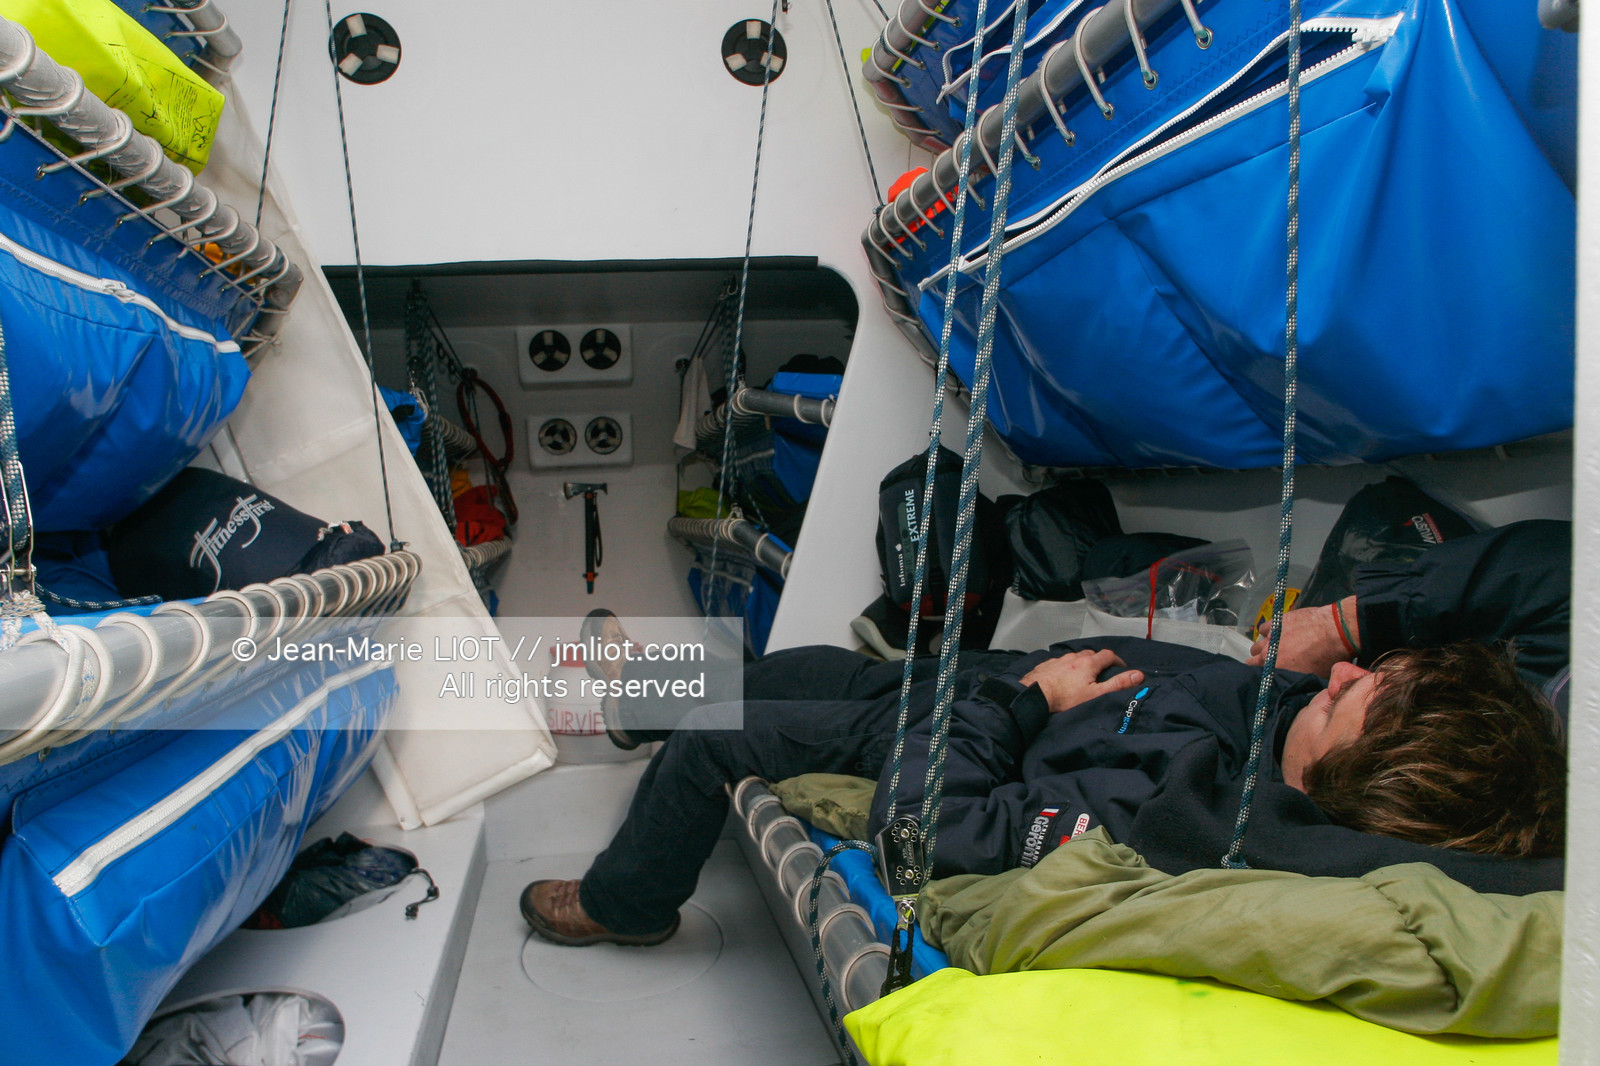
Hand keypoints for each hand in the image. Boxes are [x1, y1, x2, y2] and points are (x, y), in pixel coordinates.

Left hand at [1020, 649, 1144, 713]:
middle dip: (1099, 660)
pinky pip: (1059, 663)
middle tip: (1102, 672)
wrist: (1035, 695)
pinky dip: (1065, 667)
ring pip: (1074, 657)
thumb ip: (1117, 684)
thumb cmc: (1066, 698)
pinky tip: (1063, 676)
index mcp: (1088, 663)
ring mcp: (1058, 660)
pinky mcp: (1046, 665)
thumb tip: (1138, 675)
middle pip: (1090, 654)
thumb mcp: (1096, 694)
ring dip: (1081, 663)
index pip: (1108, 655)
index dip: (1117, 660)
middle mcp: (1073, 657)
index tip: (1121, 667)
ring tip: (1083, 675)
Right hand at [1247, 596, 1357, 677]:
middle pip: (1254, 658)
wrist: (1335, 631)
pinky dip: (1269, 631)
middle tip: (1275, 660)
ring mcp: (1271, 637)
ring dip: (1264, 647)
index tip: (1270, 674)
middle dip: (1261, 660)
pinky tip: (1278, 632)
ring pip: (1257, 644)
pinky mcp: (1277, 622)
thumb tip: (1297, 684)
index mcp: (1276, 670)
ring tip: (1276, 647)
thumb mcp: (1314, 677)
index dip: (1263, 674)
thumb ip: (1298, 680)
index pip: (1258, 674)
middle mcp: (1268, 654)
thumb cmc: (1329, 657)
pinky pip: (1264, 628)